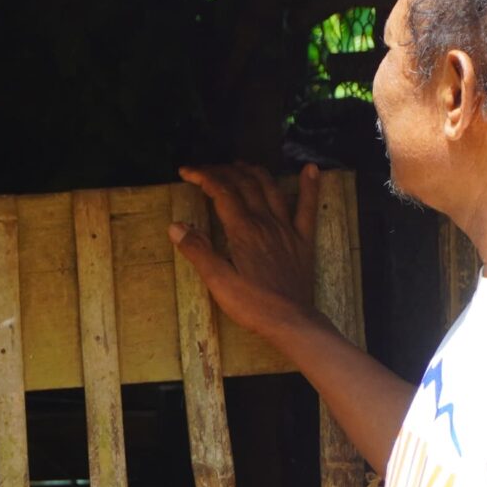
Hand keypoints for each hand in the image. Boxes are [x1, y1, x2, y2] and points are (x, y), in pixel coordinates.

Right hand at [170, 162, 323, 338]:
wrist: (290, 321)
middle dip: (222, 171)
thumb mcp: (218, 281)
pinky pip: (308, 207)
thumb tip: (176, 225)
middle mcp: (265, 222)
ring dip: (254, 172)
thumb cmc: (252, 304)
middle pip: (244, 184)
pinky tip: (311, 169)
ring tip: (240, 165)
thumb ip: (198, 250)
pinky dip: (310, 186)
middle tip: (205, 170)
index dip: (202, 177)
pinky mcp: (303, 239)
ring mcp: (287, 228)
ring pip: (270, 189)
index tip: (185, 172)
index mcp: (243, 230)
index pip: (220, 192)